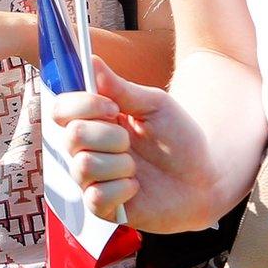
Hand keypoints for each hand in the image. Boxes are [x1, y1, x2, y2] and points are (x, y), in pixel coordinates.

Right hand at [52, 58, 224, 233]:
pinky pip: (96, 196)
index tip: (113, 107)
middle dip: (109, 135)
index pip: (61, 109)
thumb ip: (121, 88)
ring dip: (120, 164)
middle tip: (130, 140)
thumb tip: (92, 60)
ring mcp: (91, 180)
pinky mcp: (102, 207)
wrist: (205, 179)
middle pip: (71, 136)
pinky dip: (123, 189)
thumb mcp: (155, 106)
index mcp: (94, 121)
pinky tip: (136, 188)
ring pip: (84, 166)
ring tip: (137, 167)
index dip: (82, 105)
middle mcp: (85, 150)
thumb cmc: (179, 140)